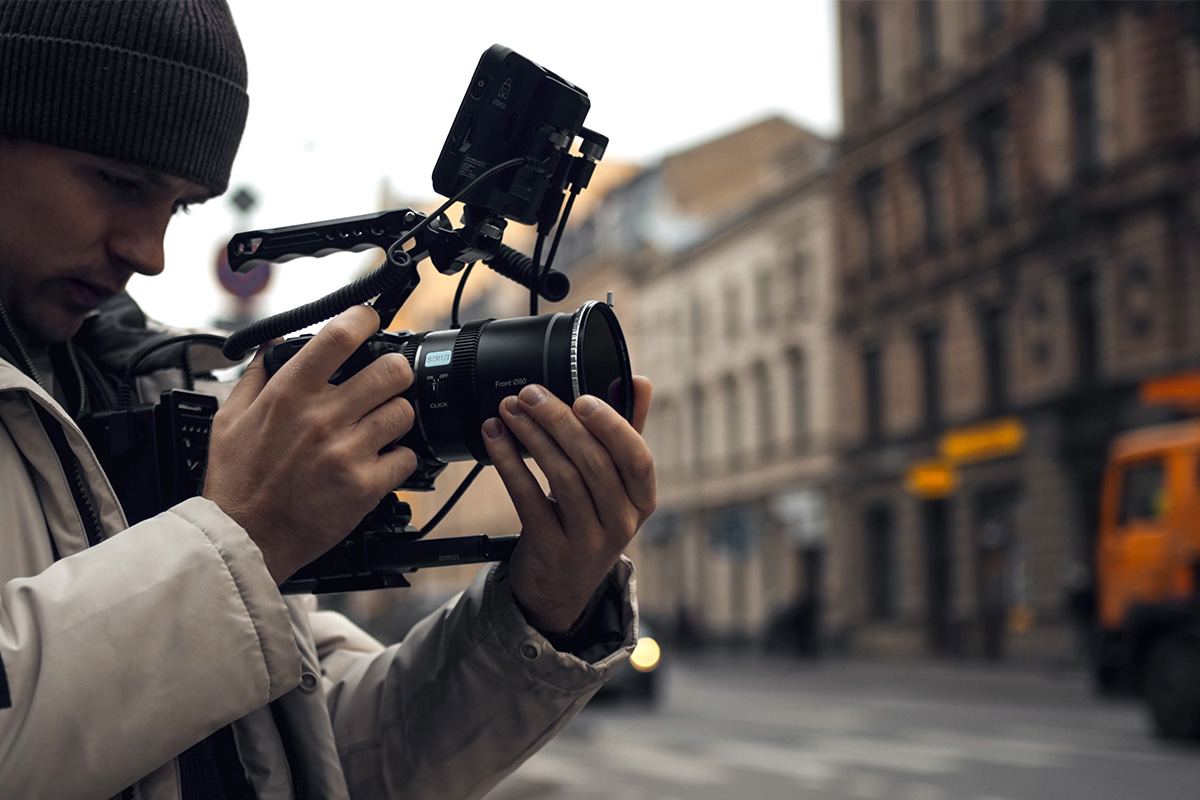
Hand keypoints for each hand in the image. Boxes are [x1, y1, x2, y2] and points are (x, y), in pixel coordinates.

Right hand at [202, 305, 417, 583]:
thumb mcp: (229, 418)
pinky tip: (380, 460)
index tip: (370, 320)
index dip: (364, 319)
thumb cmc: (236, 482)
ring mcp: (347, 452)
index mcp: (289, 394)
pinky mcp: (365, 486)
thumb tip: (275, 344)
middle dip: (394, 371)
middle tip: (387, 380)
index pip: (339, 337)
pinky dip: (399, 458)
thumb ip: (257, 376)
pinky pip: (407, 457)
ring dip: (396, 415)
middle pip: (390, 370)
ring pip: (404, 411)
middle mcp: (321, 418)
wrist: (244, 538)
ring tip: (380, 425)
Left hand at [481, 377, 655, 633]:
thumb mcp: (615, 484)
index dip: (612, 426)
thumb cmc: (589, 521)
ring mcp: (587, 540)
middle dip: (559, 422)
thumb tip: (638, 380)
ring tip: (510, 410)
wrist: (560, 588)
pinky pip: (528, 498)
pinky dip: (509, 463)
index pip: (638, 459)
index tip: (583, 398)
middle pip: (594, 464)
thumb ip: (627, 432)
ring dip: (532, 437)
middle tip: (531, 394)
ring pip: (562, 479)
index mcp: (642, 500)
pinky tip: (495, 438)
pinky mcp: (550, 548)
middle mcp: (621, 523)